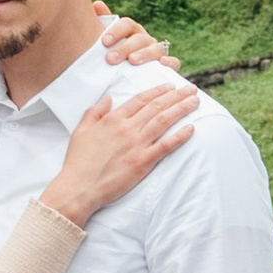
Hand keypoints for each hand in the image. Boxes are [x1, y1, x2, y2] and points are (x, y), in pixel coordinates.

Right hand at [41, 75, 198, 226]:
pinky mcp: (143, 162)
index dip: (157, 91)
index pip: (140, 99)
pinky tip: (191, 128)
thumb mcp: (81, 130)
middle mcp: (127, 128)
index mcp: (113, 119)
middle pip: (157, 106)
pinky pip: (166, 145)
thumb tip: (108, 97)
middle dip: (176, 95)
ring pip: (164, 121)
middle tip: (191, 89)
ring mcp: (137, 145)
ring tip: (195, 101)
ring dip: (182, 109)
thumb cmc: (78, 161)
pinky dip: (180, 136)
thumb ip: (95, 111)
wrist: (79, 187)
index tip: (170, 86)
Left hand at [94, 4, 178, 68]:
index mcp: (132, 30)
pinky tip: (163, 63)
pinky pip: (174, 62)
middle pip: (139, 38)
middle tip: (110, 59)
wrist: (128, 74)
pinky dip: (170, 61)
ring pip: (156, 49)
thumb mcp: (108, 41)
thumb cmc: (116, 54)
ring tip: (132, 61)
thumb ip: (103, 23)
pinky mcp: (168, 66)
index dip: (116, 31)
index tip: (104, 42)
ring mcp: (158, 51)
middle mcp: (146, 38)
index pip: (127, 24)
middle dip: (124, 48)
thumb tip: (97, 4)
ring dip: (145, 54)